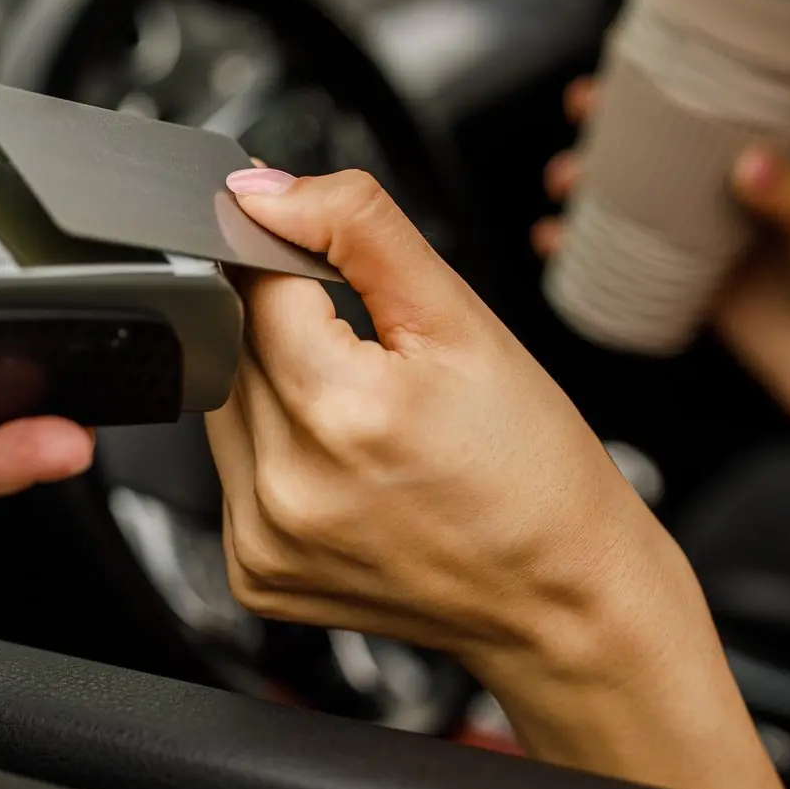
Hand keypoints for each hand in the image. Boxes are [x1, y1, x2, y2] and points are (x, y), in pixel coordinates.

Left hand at [210, 167, 789, 788]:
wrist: (563, 599)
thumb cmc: (534, 474)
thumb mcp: (466, 321)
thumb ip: (358, 230)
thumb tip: (264, 189)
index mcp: (339, 412)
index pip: (253, 281)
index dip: (295, 261)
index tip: (339, 281)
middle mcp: (285, 487)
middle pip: (233, 345)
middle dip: (293, 331)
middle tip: (375, 362)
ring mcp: (263, 541)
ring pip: (226, 408)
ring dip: (278, 390)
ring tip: (366, 418)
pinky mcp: (254, 575)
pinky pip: (234, 477)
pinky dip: (276, 455)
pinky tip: (345, 469)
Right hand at [534, 77, 789, 520]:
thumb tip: (752, 163)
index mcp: (788, 164)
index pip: (727, 105)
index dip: (677, 80)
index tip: (632, 64)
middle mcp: (744, 196)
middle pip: (669, 148)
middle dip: (618, 128)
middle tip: (582, 117)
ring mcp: (716, 242)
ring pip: (643, 201)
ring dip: (596, 188)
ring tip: (565, 184)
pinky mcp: (697, 289)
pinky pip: (634, 263)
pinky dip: (590, 252)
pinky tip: (557, 244)